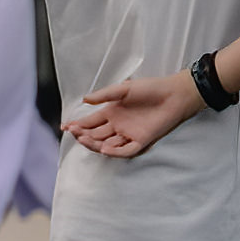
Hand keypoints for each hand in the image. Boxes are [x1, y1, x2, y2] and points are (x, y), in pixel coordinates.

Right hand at [62, 71, 203, 157]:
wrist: (174, 94)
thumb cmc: (151, 88)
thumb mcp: (123, 89)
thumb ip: (104, 95)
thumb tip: (84, 100)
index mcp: (112, 113)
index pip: (90, 123)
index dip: (77, 125)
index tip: (65, 127)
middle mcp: (118, 126)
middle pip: (95, 135)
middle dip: (82, 134)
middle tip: (74, 132)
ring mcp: (129, 134)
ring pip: (107, 145)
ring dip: (94, 143)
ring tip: (83, 138)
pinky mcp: (142, 141)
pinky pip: (126, 150)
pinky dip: (114, 151)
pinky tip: (104, 148)